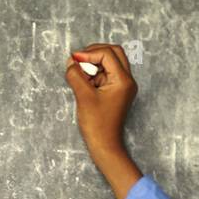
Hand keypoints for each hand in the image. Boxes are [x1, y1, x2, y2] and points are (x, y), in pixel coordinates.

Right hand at [64, 43, 137, 158]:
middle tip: (78, 61)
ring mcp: (123, 85)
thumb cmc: (97, 125)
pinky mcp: (117, 91)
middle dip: (94, 53)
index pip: (107, 54)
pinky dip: (95, 72)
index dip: (89, 53)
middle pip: (113, 53)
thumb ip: (76, 75)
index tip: (73, 60)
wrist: (105, 145)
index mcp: (123, 80)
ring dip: (94, 63)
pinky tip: (85, 81)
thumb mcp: (83, 96)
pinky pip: (107, 73)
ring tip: (81, 73)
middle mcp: (127, 80)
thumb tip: (71, 61)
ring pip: (111, 62)